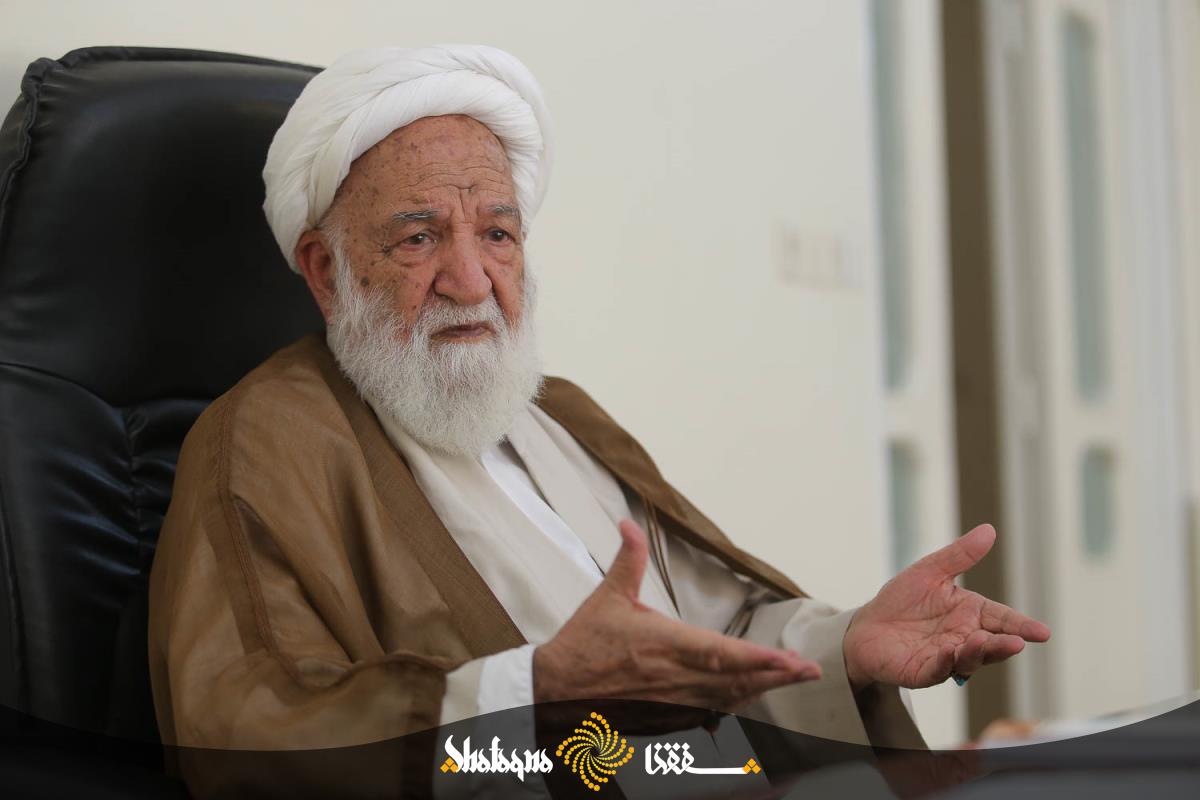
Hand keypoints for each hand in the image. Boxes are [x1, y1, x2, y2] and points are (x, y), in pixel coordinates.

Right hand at [534, 520, 821, 714]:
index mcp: (662, 643)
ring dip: (760, 689)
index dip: (756, 659)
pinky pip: (708, 714)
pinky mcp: (664, 718)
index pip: (718, 653)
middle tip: (808, 671)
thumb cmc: (583, 642)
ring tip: (790, 679)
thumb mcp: (607, 595)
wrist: (555, 689)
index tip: (787, 659)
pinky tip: (749, 695)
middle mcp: (672, 677)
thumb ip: (628, 559)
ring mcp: (670, 702)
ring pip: (726, 699)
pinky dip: (732, 704)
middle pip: (733, 680)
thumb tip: (629, 523)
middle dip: (774, 676)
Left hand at [842, 524, 1050, 690]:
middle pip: (991, 643)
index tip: (1042, 632)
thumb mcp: (930, 571)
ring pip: (969, 659)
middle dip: (1005, 644)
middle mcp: (964, 638)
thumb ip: (959, 556)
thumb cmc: (902, 600)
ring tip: (981, 641)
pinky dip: (945, 663)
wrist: (867, 627)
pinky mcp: (924, 671)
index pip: (1002, 619)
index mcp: (971, 613)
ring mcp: (947, 658)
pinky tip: (949, 653)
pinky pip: (938, 669)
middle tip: (1017, 642)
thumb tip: (989, 530)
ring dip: (978, 653)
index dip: (1022, 626)